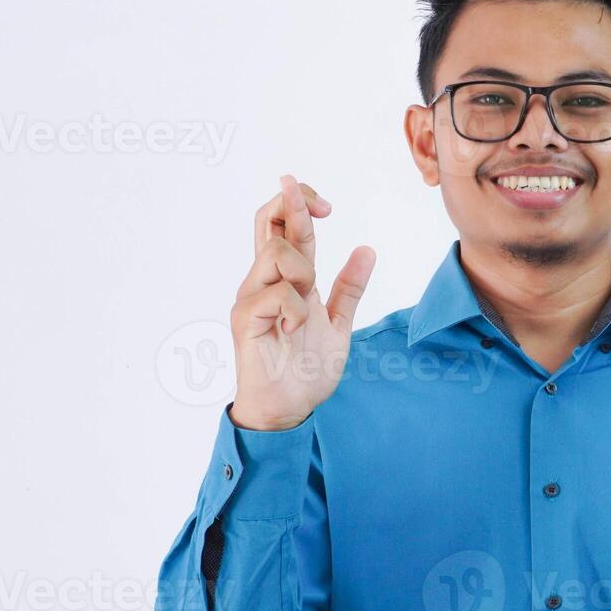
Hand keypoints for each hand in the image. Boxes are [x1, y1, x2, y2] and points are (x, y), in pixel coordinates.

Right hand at [229, 174, 375, 430]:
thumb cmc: (307, 370)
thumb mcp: (338, 323)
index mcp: (286, 280)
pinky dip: (294, 310)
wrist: (290, 408)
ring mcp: (251, 297)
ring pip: (277, 253)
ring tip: (305, 309)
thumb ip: (348, 289)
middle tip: (327, 209)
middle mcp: (263, 281)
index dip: (300, 203)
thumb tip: (367, 249)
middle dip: (295, 204)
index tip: (327, 205)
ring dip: (304, 272)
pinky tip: (294, 330)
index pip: (284, 226)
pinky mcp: (244, 319)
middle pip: (267, 221)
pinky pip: (275, 294)